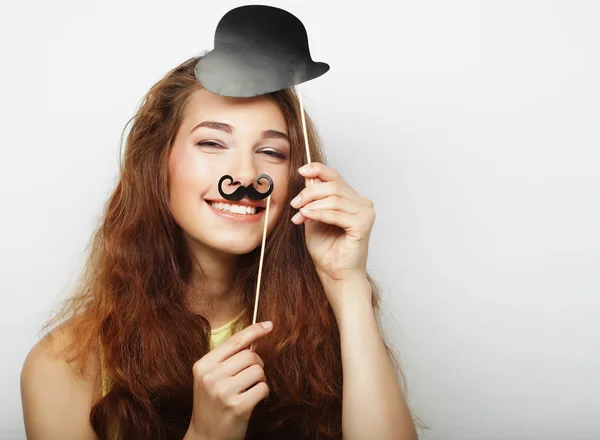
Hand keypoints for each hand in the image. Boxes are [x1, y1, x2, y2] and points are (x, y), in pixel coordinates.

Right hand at [185, 322, 272, 439]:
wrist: (206, 438)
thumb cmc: (212, 404)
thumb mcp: (212, 378)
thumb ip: (230, 358)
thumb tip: (256, 339)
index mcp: (203, 365)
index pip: (234, 342)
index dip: (254, 331)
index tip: (269, 325)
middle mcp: (211, 377)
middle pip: (250, 355)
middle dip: (256, 364)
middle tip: (249, 378)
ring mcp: (223, 392)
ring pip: (258, 370)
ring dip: (260, 379)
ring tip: (248, 390)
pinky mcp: (238, 406)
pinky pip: (263, 388)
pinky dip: (263, 393)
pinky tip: (252, 401)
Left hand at [290, 163, 374, 306]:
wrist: (334, 273)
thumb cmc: (326, 249)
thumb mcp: (313, 216)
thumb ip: (313, 198)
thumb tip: (307, 176)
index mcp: (352, 199)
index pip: (335, 176)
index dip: (318, 169)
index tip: (301, 171)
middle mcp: (362, 203)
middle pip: (333, 185)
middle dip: (309, 193)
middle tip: (295, 204)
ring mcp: (366, 213)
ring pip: (334, 198)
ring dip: (312, 204)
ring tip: (299, 214)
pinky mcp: (363, 225)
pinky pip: (337, 213)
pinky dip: (320, 214)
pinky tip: (307, 216)